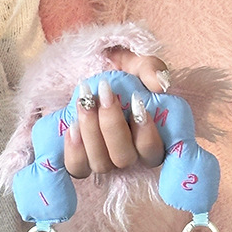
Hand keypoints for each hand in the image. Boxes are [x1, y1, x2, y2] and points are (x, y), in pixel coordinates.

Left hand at [64, 49, 168, 178]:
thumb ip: (150, 69)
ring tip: (84, 103)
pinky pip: (77, 168)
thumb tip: (159, 84)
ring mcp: (103, 160)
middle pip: (124, 158)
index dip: (147, 135)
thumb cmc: (118, 73)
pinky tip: (72, 126)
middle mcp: (127, 154)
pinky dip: (75, 149)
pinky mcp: (80, 161)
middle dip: (112, 126)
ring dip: (91, 133)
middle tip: (104, 94)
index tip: (138, 105)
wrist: (87, 75)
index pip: (154, 152)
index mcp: (149, 137)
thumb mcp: (136, 63)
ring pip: (100, 164)